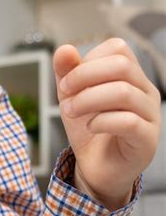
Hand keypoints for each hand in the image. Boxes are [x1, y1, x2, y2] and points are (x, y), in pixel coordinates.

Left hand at [53, 39, 160, 210]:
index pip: (117, 48)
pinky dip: (100, 122)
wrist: (96, 167)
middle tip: (64, 96)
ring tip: (70, 112)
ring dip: (87, 100)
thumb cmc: (88, 128)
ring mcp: (150, 115)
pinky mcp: (147, 140)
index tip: (66, 82)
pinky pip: (128, 122)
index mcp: (130, 76)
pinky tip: (90, 127)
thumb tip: (64, 49)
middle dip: (83, 77)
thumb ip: (66, 72)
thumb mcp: (71, 97)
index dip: (86, 61)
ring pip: (123, 92)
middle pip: (121, 65)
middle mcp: (145, 91)